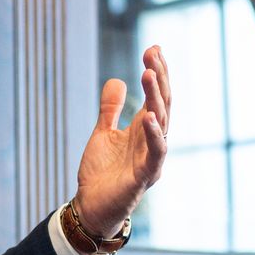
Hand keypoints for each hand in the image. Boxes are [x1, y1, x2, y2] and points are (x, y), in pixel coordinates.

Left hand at [72, 46, 170, 238]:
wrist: (91, 207)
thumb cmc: (101, 174)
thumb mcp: (103, 133)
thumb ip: (110, 109)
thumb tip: (116, 80)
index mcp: (144, 130)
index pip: (155, 95)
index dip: (157, 72)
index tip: (153, 47)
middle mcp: (152, 141)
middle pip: (162, 104)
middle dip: (159, 77)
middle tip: (152, 53)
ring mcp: (151, 158)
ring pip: (161, 123)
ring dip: (156, 98)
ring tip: (149, 73)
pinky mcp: (145, 176)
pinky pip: (156, 153)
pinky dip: (155, 134)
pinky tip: (149, 116)